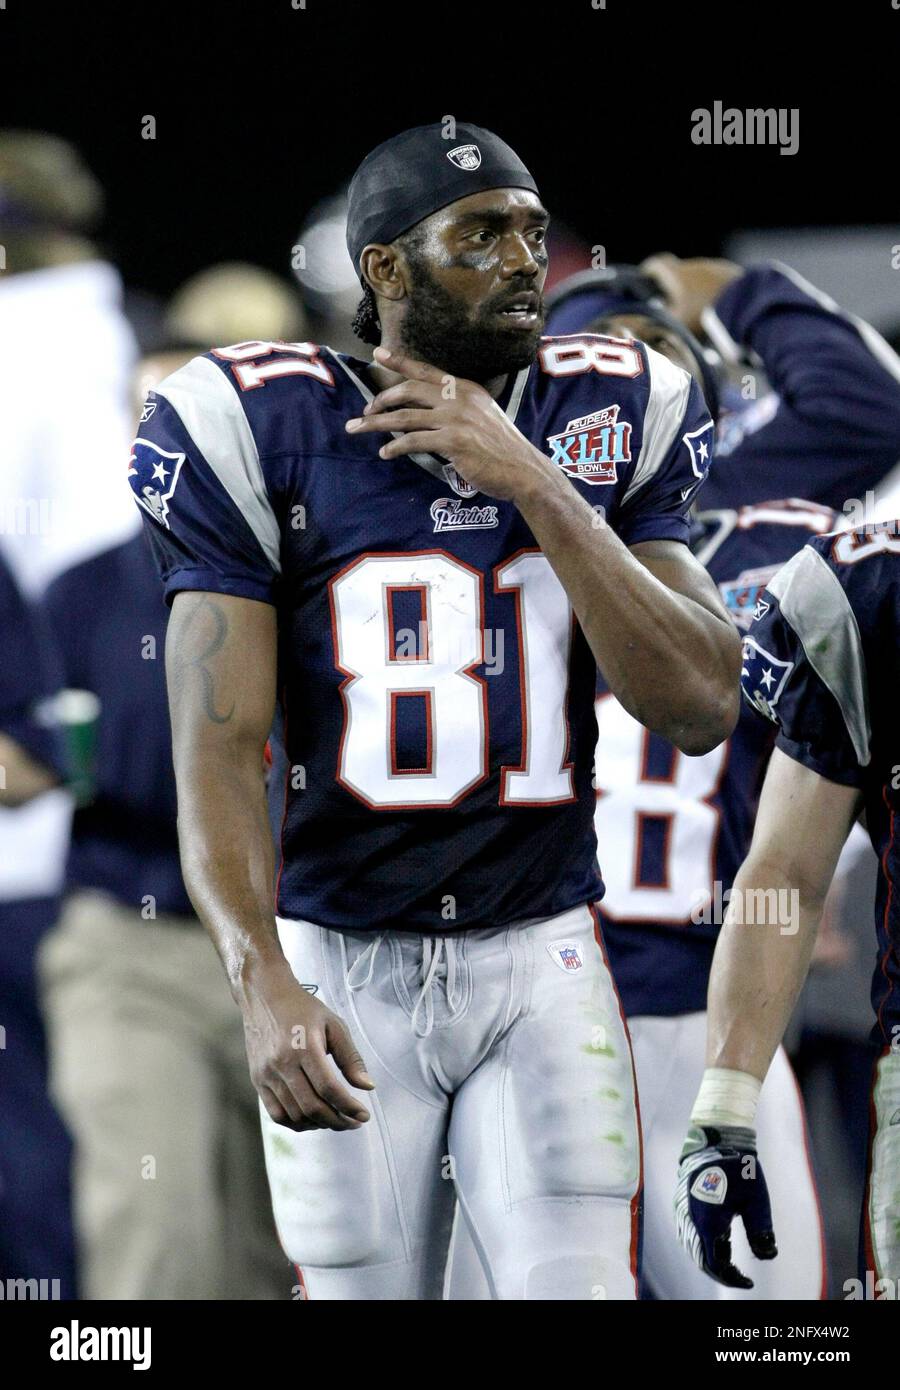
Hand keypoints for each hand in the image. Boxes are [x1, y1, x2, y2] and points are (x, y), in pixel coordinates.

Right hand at [239, 959, 374, 1131]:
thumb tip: (367, 1086)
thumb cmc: (302, 1008)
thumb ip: (350, 1057)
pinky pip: (276, 1114)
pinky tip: (312, 1119)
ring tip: (336, 1120)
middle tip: (353, 1122)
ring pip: (295, 1114)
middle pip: (312, 1107)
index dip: (348, 1107)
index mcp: (304, 1047)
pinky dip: (296, 1123)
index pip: (329, 1088)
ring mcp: (267, 1074)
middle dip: (337, 1121)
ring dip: (319, 1124)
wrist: (265, 996)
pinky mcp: (257, 1080)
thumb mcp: (333, 1024)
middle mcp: (282, 1063)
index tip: (363, 1115)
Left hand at [345, 345, 555, 502]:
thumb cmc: (503, 448)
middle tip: (366, 409)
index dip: (400, 362)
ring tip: (357, 428)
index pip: (426, 371)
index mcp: (466, 388)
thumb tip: (428, 412)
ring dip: (376, 424)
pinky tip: (385, 454)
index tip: (378, 354)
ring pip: (405, 417)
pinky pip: (414, 442)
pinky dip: (395, 448)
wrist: (523, 470)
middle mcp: (459, 398)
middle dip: (382, 399)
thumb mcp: (482, 416)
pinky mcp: (452, 442)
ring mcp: (455, 419)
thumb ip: (458, 408)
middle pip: (409, 391)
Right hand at [640, 253, 742, 335]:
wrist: (745, 307)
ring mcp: (715, 267)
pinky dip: (710, 289)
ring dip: (692, 287)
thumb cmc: (704, 315)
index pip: (655, 264)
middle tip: (668, 303)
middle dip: (670, 285)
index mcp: (677, 273)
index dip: (647, 273)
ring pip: (697, 275)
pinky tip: (714, 305)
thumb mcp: (675, 324)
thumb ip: (655, 324)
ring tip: (694, 307)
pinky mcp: (732, 273)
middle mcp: (695, 264)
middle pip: (676, 271)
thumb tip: (638, 327)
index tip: (643, 284)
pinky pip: (715, 279)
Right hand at [674, 1124, 776, 1287]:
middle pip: (701, 1259)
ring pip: (691, 1248)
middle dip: (720, 1273)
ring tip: (728, 1267)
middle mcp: (691, 1220)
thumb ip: (761, 1231)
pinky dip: (699, 1248)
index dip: (731, 1278)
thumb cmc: (739, 1168)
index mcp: (708, 1222)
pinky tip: (713, 1247)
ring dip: (708, 1261)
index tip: (749, 1282)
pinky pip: (687, 1235)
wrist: (715, 1138)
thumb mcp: (757, 1200)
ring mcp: (682, 1212)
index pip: (716, 1263)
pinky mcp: (681, 1204)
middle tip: (739, 1278)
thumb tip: (767, 1256)